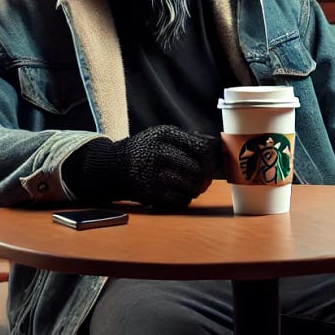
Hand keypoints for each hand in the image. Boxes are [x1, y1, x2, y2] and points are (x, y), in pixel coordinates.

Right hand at [67, 126, 221, 210]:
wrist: (116, 165)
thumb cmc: (148, 148)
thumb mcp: (164, 135)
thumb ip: (189, 140)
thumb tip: (217, 148)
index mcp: (166, 135)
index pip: (203, 148)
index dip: (213, 159)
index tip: (212, 163)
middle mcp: (159, 153)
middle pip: (198, 169)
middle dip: (205, 176)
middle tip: (204, 179)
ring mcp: (153, 174)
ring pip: (191, 186)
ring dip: (196, 188)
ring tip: (194, 186)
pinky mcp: (150, 193)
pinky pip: (180, 200)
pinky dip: (185, 198)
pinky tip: (182, 192)